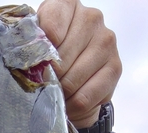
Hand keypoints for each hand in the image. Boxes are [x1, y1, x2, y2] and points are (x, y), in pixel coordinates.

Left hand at [37, 0, 121, 128]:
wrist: (72, 76)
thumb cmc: (50, 59)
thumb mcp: (35, 47)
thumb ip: (32, 49)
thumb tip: (33, 67)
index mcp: (66, 5)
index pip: (50, 28)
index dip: (40, 54)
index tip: (35, 66)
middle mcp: (91, 18)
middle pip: (61, 59)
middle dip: (49, 80)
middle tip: (44, 87)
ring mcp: (106, 41)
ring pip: (73, 80)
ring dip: (60, 96)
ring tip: (56, 96)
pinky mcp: (115, 68)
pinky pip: (85, 97)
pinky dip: (73, 107)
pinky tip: (69, 103)